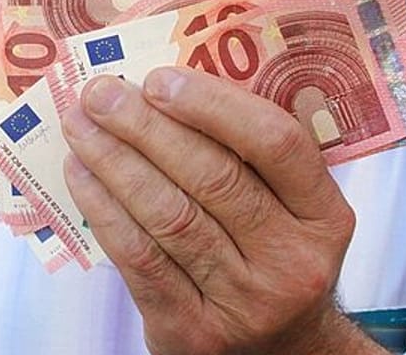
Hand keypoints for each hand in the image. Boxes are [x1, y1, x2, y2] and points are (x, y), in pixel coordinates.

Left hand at [61, 69, 378, 354]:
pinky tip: (81, 175)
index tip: (158, 79)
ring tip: (80, 126)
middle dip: (145, 127)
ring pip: (169, 215)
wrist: (281, 351)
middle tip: (99, 92)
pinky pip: (140, 258)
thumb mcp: (290, 208)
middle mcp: (291, 261)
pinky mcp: (192, 330)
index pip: (276, 144)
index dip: (214, 105)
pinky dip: (104, 209)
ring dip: (114, 161)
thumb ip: (249, 155)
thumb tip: (165, 86)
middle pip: (213, 177)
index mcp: (325, 216)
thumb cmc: (272, 254)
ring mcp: (243, 302)